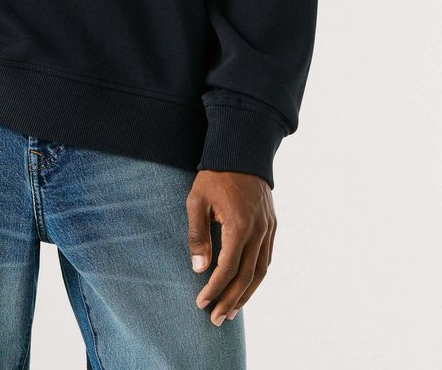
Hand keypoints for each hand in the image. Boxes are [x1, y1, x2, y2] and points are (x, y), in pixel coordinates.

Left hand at [186, 169, 275, 325]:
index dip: (214, 289)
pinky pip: (267, 258)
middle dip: (230, 300)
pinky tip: (246, 286)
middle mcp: (259, 231)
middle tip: (216, 319)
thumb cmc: (215, 175)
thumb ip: (198, 235)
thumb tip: (199, 269)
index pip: (227, 269)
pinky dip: (257, 276)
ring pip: (261, 272)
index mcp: (240, 226)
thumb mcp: (197, 201)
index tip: (201, 302)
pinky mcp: (272, 226)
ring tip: (232, 311)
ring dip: (246, 294)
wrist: (242, 151)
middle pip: (246, 277)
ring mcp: (269, 229)